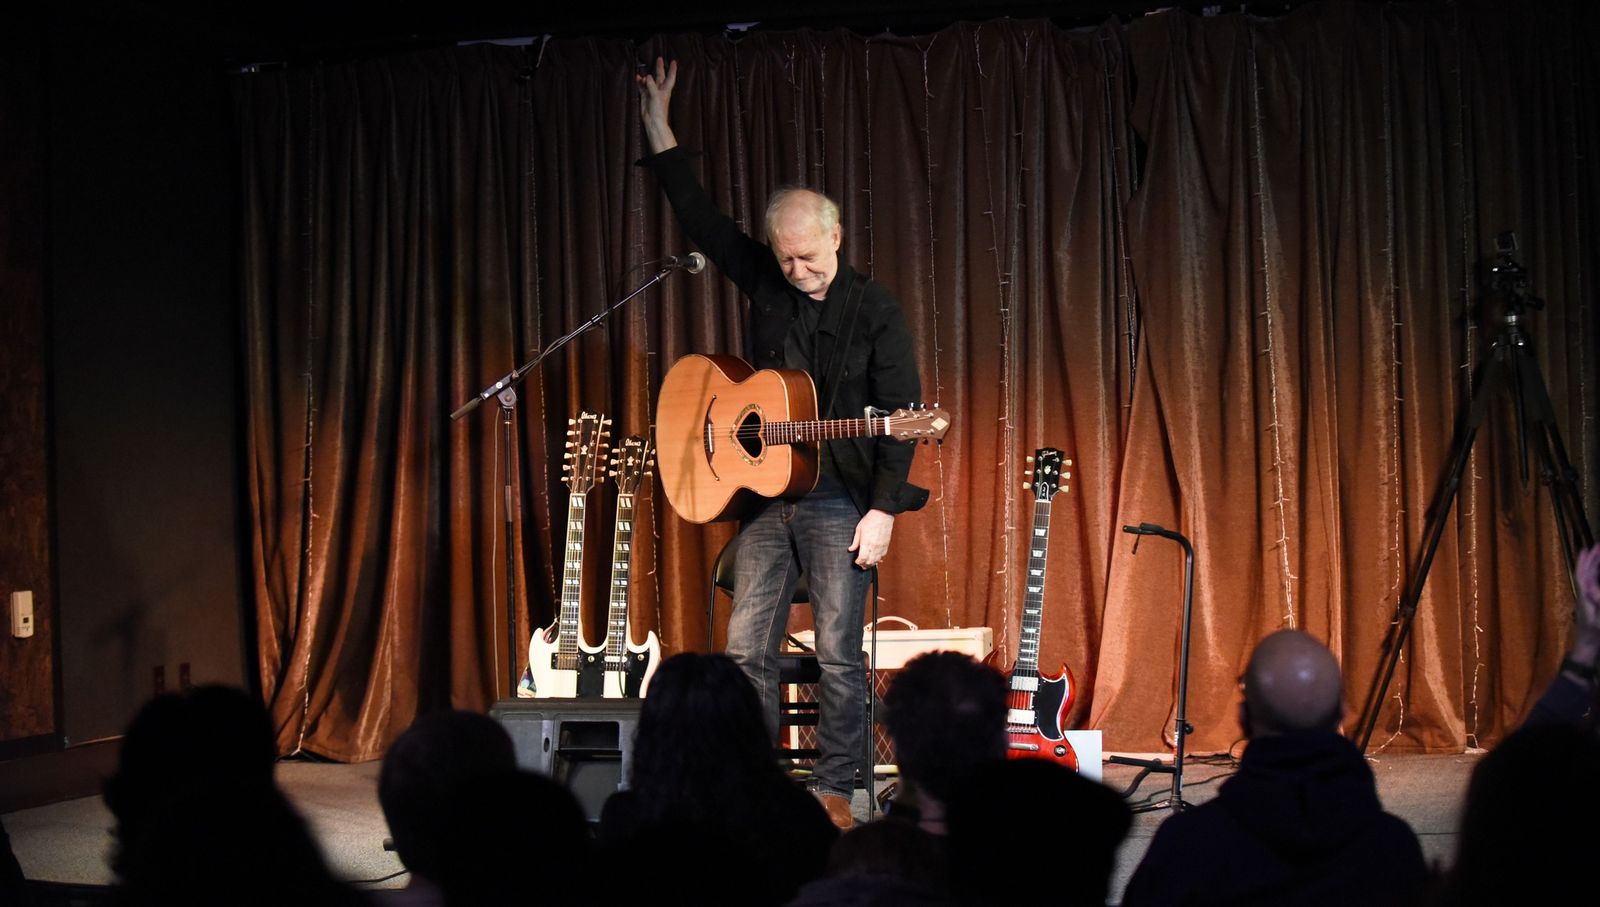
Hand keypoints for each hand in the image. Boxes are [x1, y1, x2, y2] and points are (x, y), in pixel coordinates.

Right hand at [635, 56, 677, 152]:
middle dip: (659, 68)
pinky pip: (642, 87)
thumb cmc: (659, 110)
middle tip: (659, 59)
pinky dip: (640, 82)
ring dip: (646, 76)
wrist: (653, 121)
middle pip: (660, 76)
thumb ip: (651, 85)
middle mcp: (659, 90)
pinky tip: (637, 78)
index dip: (672, 69)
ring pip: (649, 81)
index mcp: (666, 89)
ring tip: (642, 72)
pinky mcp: (645, 97)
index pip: (670, 77)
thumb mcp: (656, 96)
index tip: (673, 61)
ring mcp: (652, 93)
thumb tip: (647, 77)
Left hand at [849, 509, 894, 567]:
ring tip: (867, 564)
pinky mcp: (886, 545)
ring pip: (876, 560)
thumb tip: (850, 549)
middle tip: (860, 564)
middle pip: (870, 562)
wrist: (883, 514)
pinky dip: (878, 559)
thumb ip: (855, 541)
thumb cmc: (870, 520)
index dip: (859, 562)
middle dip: (864, 565)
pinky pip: (883, 556)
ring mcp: (881, 546)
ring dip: (871, 564)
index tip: (856, 561)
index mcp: (866, 542)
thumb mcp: (859, 529)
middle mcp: (874, 546)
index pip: (862, 558)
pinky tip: (875, 559)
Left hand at [1572, 544, 1599, 664]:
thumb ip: (1599, 602)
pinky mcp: (1590, 603)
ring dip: (1594, 565)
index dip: (1586, 561)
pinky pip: (1592, 584)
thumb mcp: (1599, 619)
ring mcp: (1586, 599)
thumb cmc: (1595, 634)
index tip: (1590, 549)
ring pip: (1589, 577)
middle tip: (1599, 546)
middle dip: (1592, 559)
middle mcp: (1583, 595)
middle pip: (1585, 572)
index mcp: (1585, 596)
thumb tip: (1593, 588)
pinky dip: (1596, 575)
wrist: (1588, 648)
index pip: (1584, 575)